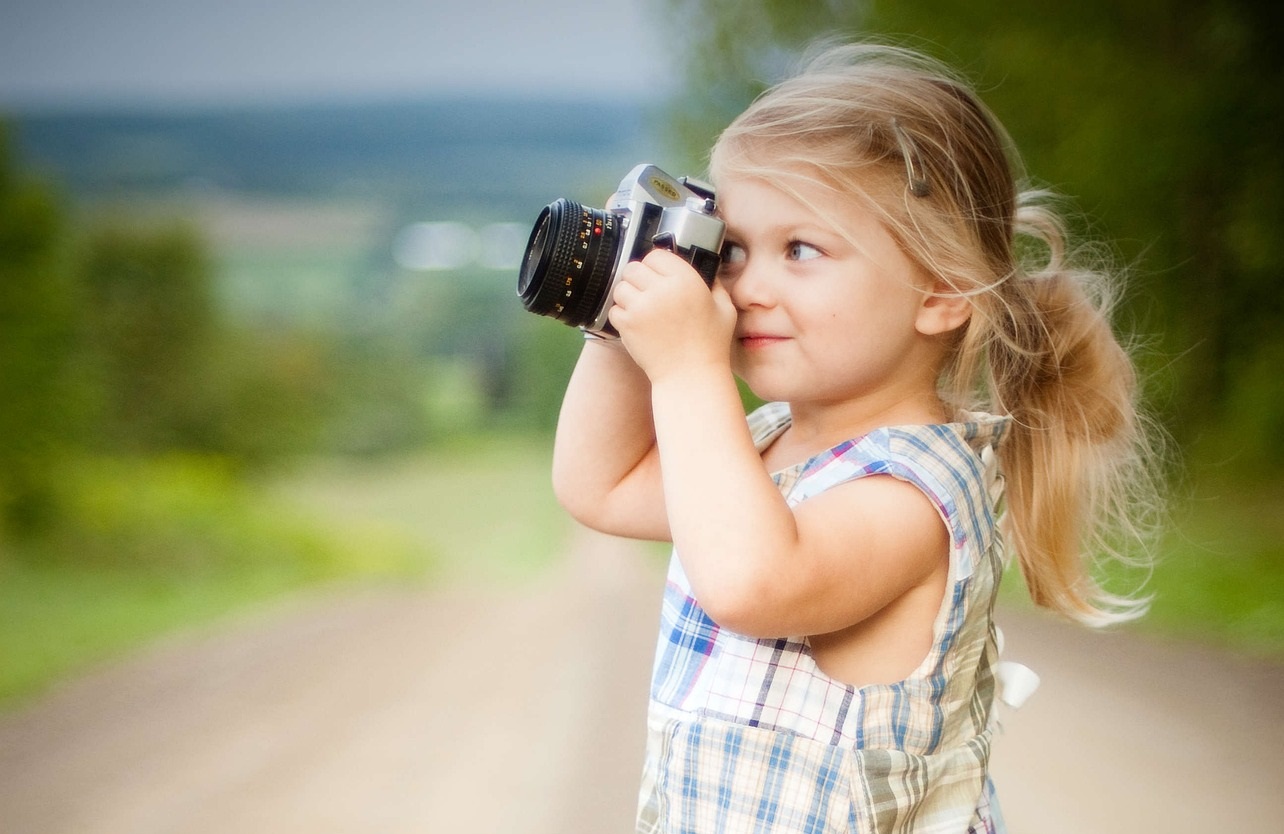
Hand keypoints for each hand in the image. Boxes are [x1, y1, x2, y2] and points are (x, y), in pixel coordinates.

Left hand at [607, 248, 736, 382]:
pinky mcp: (628, 325)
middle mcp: (661, 290)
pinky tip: (637, 322)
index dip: (657, 264)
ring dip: (628, 294)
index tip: (659, 274)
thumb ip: (715, 284)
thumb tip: (706, 269)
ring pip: (621, 286)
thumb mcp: (725, 309)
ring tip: (641, 307)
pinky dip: (622, 314)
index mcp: (686, 281)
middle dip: (639, 278)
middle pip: (633, 267)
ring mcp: (641, 307)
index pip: (656, 255)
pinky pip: (615, 308)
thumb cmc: (710, 346)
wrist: (691, 377)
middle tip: (647, 291)